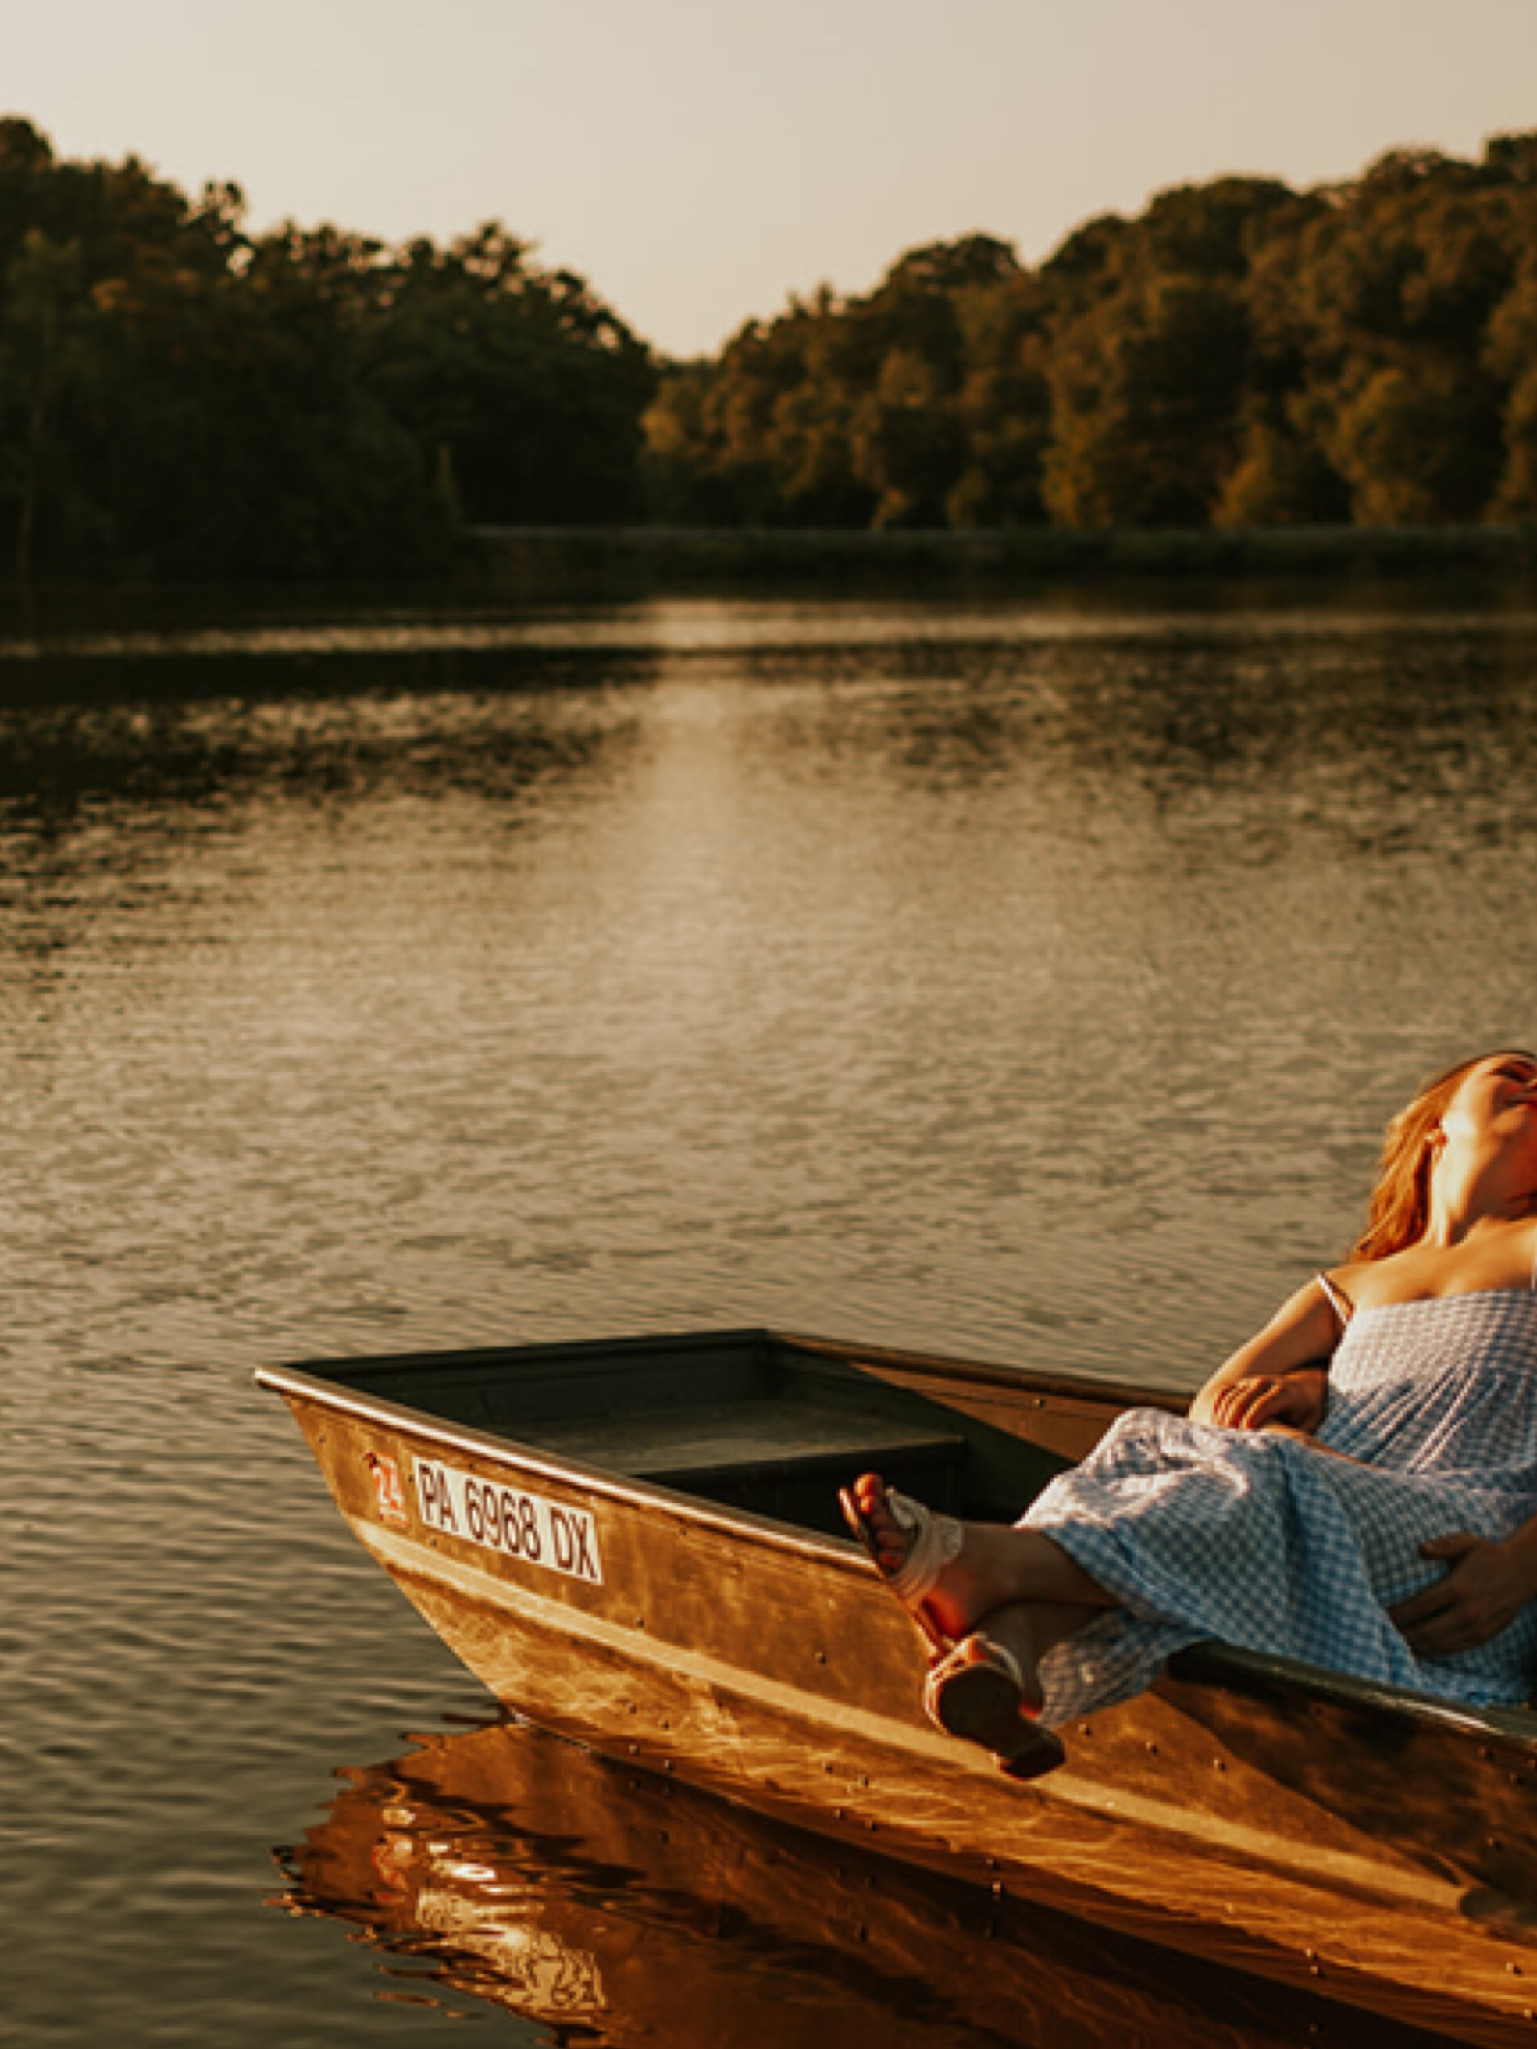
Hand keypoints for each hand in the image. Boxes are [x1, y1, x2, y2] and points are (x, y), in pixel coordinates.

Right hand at [1208, 1368, 1326, 1434]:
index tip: (1245, 1435)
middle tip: (1226, 1439)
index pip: (1262, 1405)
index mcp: (1284, 1393)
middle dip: (1232, 1420)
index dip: (1251, 1420)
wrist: (1303, 1388)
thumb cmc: (1307, 1412)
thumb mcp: (1310, 1423)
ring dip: (1222, 1415)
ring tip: (1218, 1434)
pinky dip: (1217, 1406)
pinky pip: (1224, 1393)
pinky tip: (1214, 1422)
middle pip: (1242, 1400)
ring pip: (1230, 1396)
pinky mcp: (1242, 1384)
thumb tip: (1292, 1452)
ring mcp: (1251, 1382)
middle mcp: (1265, 1384)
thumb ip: (1301, 1435)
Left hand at [1389, 1533, 1532, 1657]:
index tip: (1382, 1615)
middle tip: (1383, 1633)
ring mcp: (1476, 1628)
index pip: (1420, 1606)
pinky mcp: (1484, 1637)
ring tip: (1396, 1645)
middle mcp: (1467, 1612)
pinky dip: (1435, 1652)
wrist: (1522, 1574)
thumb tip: (1421, 1549)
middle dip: (1402, 1634)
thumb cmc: (1489, 1556)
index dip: (1399, 1614)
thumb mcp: (1467, 1542)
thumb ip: (1443, 1545)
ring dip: (1416, 1647)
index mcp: (1458, 1588)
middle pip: (1426, 1631)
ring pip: (1439, 1645)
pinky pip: (1454, 1649)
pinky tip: (1420, 1649)